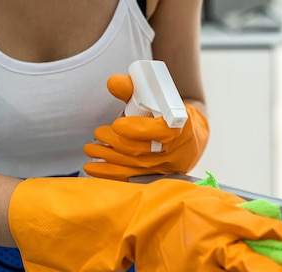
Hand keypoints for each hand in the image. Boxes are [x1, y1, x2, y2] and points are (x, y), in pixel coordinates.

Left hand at [83, 74, 208, 180]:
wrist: (191, 135)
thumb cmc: (170, 113)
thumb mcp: (158, 97)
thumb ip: (134, 89)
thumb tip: (112, 83)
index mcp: (178, 126)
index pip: (160, 131)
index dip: (138, 129)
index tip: (117, 124)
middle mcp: (173, 150)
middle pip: (142, 150)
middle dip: (115, 143)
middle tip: (97, 134)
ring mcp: (164, 166)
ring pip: (134, 166)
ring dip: (108, 159)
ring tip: (90, 150)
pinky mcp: (155, 175)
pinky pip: (131, 177)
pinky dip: (111, 174)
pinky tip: (94, 169)